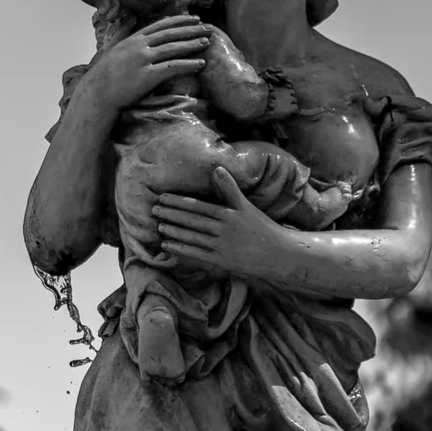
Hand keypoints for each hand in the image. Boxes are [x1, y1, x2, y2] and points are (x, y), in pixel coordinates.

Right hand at [83, 15, 209, 114]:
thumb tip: (133, 28)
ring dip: (192, 44)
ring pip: (173, 48)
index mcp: (133, 39)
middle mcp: (139, 46)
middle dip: (191, 29)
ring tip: (207, 42)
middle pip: (171, 33)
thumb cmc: (105, 76)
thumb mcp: (115, 51)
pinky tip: (200, 63)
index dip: (180, 20)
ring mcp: (143, 60)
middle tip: (208, 27)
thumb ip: (126, 38)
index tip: (194, 18)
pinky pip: (172, 67)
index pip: (161, 25)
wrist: (97, 93)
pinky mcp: (147, 76)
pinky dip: (188, 64)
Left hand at [153, 169, 289, 284]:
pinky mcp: (221, 261)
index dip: (178, 202)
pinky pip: (196, 254)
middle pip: (192, 221)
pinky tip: (167, 245)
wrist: (278, 254)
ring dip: (173, 232)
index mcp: (228, 213)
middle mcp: (223, 229)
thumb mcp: (246, 206)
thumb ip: (229, 188)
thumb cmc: (261, 227)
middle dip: (171, 215)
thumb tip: (216, 168)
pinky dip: (180, 249)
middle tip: (154, 209)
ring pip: (192, 237)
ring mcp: (221, 246)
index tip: (163, 198)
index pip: (198, 206)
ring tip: (159, 226)